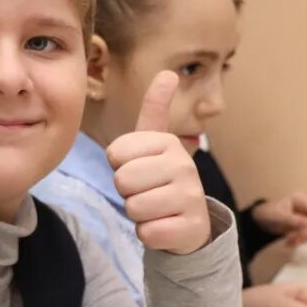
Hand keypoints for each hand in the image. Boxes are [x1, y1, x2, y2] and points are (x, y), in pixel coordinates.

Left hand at [108, 71, 210, 254]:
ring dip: (138, 215)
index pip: (115, 153)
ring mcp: (191, 197)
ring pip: (134, 208)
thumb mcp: (155, 144)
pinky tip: (165, 226)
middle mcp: (185, 165)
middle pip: (123, 180)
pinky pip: (148, 233)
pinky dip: (149, 234)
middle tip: (147, 191)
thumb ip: (155, 110)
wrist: (189, 221)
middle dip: (128, 192)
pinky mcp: (190, 227)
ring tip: (156, 209)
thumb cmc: (162, 179)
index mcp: (168, 142)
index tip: (140, 168)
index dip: (120, 166)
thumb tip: (168, 72)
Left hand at [253, 193, 306, 244]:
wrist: (262, 221)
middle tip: (295, 240)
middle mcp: (304, 208)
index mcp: (300, 200)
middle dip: (305, 233)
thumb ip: (293, 220)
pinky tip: (289, 243)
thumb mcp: (280, 216)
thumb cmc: (270, 213)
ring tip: (288, 242)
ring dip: (300, 238)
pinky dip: (298, 240)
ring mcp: (304, 217)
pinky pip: (305, 235)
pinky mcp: (302, 226)